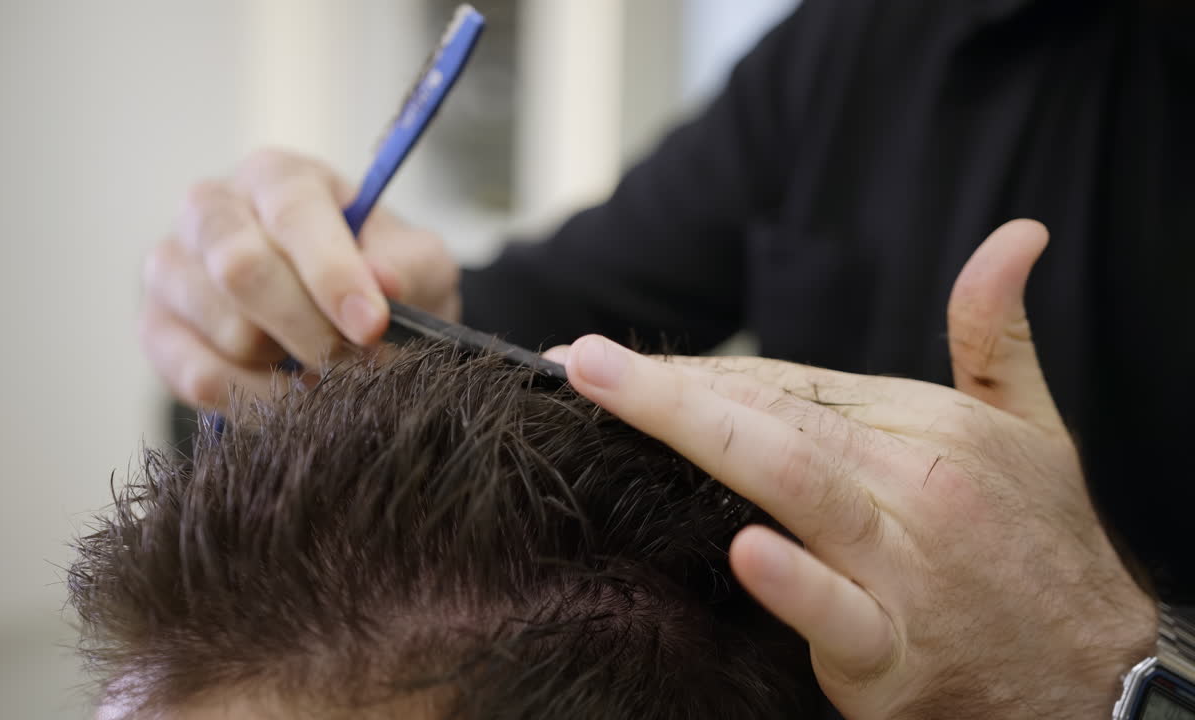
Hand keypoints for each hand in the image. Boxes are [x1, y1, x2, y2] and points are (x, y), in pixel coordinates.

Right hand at [141, 148, 460, 407]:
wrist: (339, 315)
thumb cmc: (378, 274)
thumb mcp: (416, 262)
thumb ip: (409, 267)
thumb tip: (384, 285)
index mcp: (277, 176)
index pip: (292, 212)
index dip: (333, 272)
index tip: (372, 326)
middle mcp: (212, 208)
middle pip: (240, 267)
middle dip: (307, 327)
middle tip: (354, 362)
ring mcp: (172, 267)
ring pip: (223, 328)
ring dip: (286, 367)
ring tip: (325, 370)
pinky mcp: (156, 327)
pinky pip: (197, 375)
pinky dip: (254, 399)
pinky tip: (289, 393)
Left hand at [560, 221, 1157, 718]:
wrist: (1096, 678)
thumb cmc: (1045, 547)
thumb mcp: (1032, 429)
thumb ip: (996, 334)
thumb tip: (1016, 237)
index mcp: (928, 428)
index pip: (789, 383)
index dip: (696, 370)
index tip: (609, 359)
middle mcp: (916, 485)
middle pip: (773, 416)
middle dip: (666, 388)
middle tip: (578, 362)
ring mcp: (907, 568)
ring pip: (794, 482)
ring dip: (695, 431)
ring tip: (608, 394)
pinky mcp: (898, 653)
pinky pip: (838, 611)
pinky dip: (795, 581)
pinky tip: (745, 548)